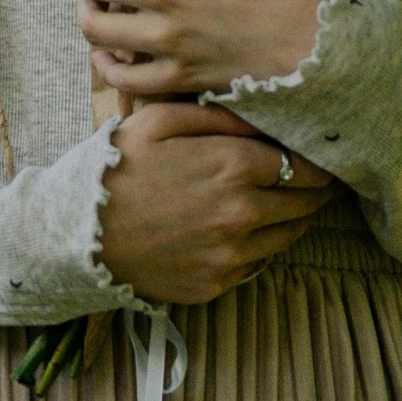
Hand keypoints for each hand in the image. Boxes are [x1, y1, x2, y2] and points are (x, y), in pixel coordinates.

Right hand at [94, 102, 338, 304]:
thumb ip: (219, 115)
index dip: (318, 161)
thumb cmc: (117, 166)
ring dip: (294, 219)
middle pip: (305, 204)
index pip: (303, 165)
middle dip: (315, 190)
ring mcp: (230, 256)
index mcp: (232, 166)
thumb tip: (264, 118)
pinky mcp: (215, 285)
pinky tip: (241, 230)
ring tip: (288, 203)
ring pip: (286, 236)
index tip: (325, 156)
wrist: (76, 233)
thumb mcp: (161, 120)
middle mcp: (241, 215)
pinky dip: (256, 246)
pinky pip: (254, 264)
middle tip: (320, 181)